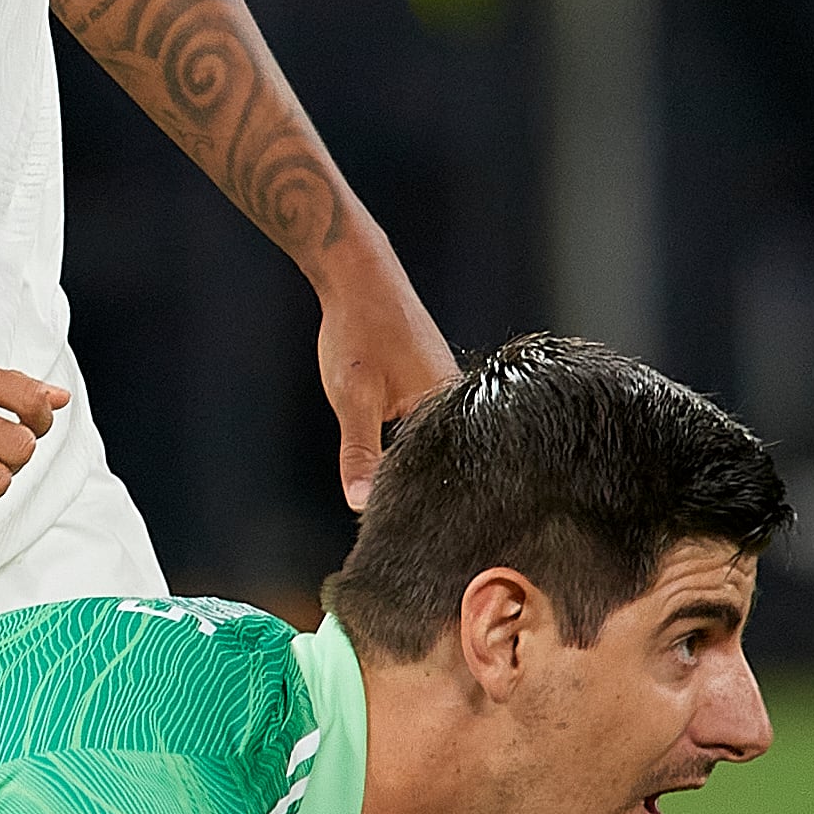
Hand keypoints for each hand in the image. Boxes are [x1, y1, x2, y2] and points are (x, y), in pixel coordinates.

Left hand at [310, 252, 454, 512]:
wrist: (359, 276)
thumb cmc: (357, 331)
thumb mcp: (353, 398)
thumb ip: (360, 451)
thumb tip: (362, 505)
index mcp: (452, 408)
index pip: (448, 475)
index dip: (427, 507)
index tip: (415, 538)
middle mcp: (461, 401)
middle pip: (447, 463)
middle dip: (427, 494)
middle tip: (411, 536)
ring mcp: (448, 392)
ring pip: (437, 446)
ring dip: (419, 471)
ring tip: (412, 514)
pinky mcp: (433, 384)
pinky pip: (430, 428)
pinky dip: (414, 448)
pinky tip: (397, 470)